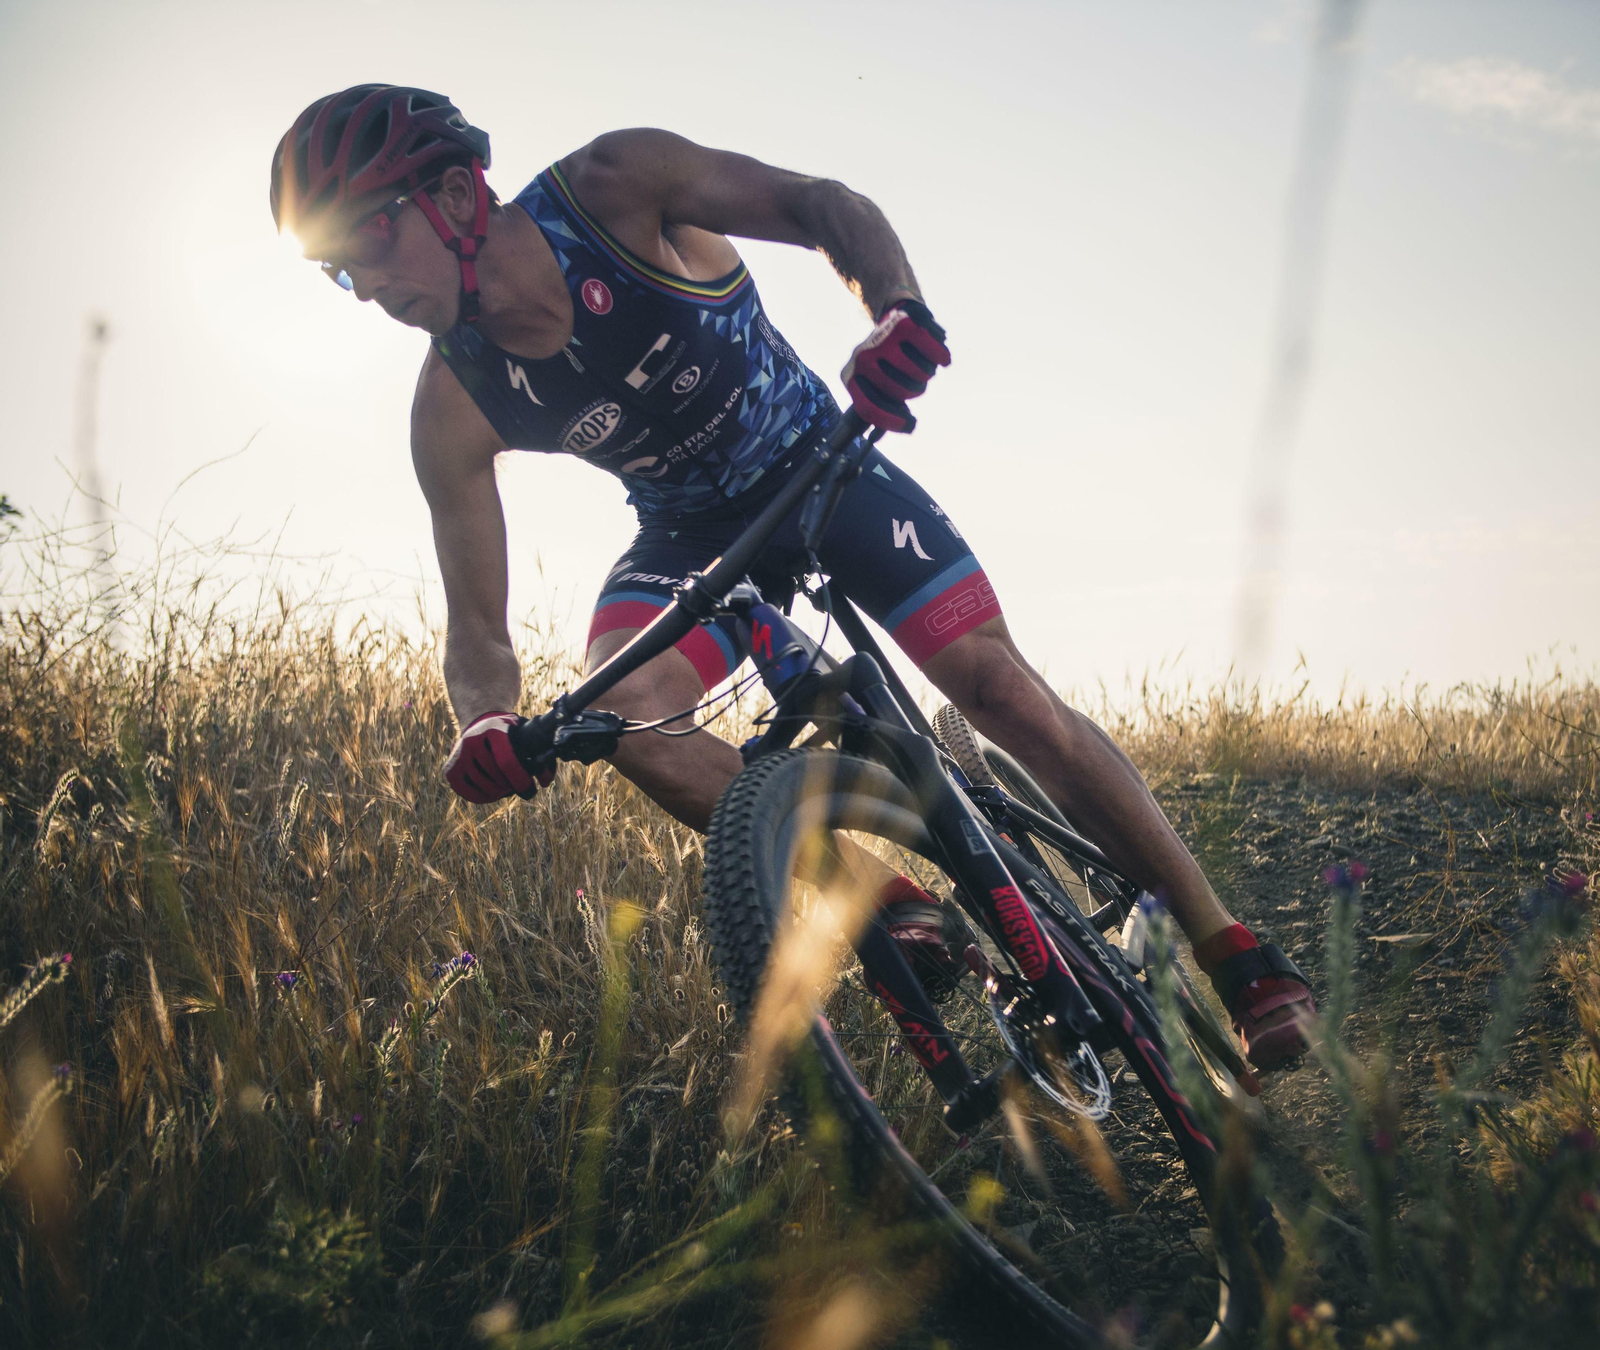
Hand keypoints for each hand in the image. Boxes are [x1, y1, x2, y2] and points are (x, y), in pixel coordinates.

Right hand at [443, 711, 552, 803]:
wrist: (479, 723)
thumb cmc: (509, 732)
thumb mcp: (523, 733)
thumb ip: (539, 753)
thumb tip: (546, 781)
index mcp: (494, 730)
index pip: (508, 763)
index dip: (522, 781)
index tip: (532, 789)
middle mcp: (472, 741)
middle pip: (498, 780)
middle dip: (513, 787)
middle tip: (520, 786)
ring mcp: (459, 756)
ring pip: (486, 790)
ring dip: (501, 793)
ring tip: (506, 785)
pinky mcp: (450, 770)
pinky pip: (471, 795)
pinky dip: (485, 797)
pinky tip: (492, 790)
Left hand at [841, 298, 950, 432]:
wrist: (896, 314)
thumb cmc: (889, 359)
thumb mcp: (878, 382)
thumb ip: (879, 406)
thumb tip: (876, 438)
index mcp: (851, 377)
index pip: (869, 408)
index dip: (890, 420)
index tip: (909, 424)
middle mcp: (861, 359)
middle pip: (897, 392)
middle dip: (913, 390)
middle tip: (916, 381)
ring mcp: (881, 341)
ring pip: (915, 373)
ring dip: (927, 373)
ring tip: (923, 364)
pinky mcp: (903, 325)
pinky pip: (930, 351)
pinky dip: (940, 356)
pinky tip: (943, 359)